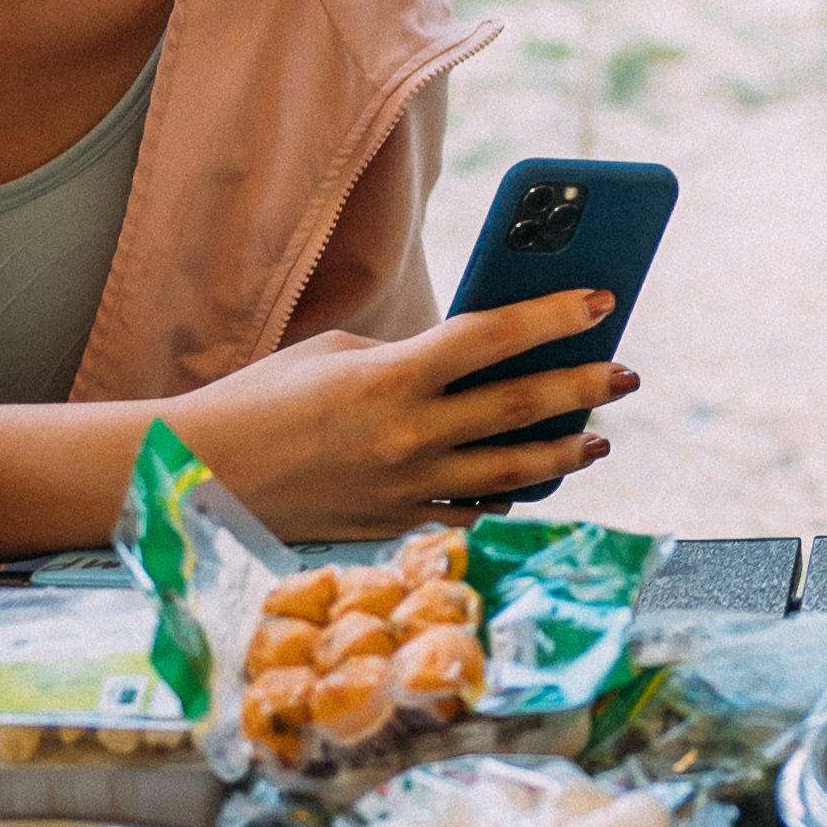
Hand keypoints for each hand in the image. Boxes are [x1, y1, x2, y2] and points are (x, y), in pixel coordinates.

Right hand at [178, 290, 639, 527]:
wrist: (199, 473)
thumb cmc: (266, 397)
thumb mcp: (339, 354)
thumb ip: (410, 356)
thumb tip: (478, 359)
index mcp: (390, 377)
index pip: (492, 338)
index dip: (553, 316)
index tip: (603, 300)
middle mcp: (405, 436)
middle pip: (518, 408)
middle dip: (582, 387)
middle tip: (627, 372)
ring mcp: (402, 488)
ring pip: (509, 474)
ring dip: (563, 454)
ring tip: (597, 437)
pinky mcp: (391, 526)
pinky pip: (468, 515)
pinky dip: (507, 499)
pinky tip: (532, 485)